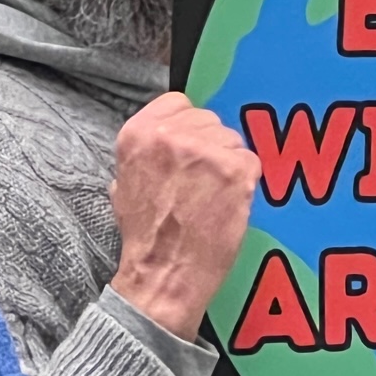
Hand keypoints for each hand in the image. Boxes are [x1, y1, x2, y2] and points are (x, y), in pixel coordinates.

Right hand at [109, 91, 259, 338]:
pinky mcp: (235, 169)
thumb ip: (147, 151)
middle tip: (202, 180)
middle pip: (208, 120)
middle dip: (210, 146)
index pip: (178, 103)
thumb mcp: (124, 181)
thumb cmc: (145, 234)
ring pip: (232, 139)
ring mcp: (205, 150)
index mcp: (139, 132)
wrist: (163, 273)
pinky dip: (245, 181)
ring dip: (228, 163)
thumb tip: (171, 137)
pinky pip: (250, 160)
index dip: (188, 127)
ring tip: (213, 196)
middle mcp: (170, 134)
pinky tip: (229, 202)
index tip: (190, 149)